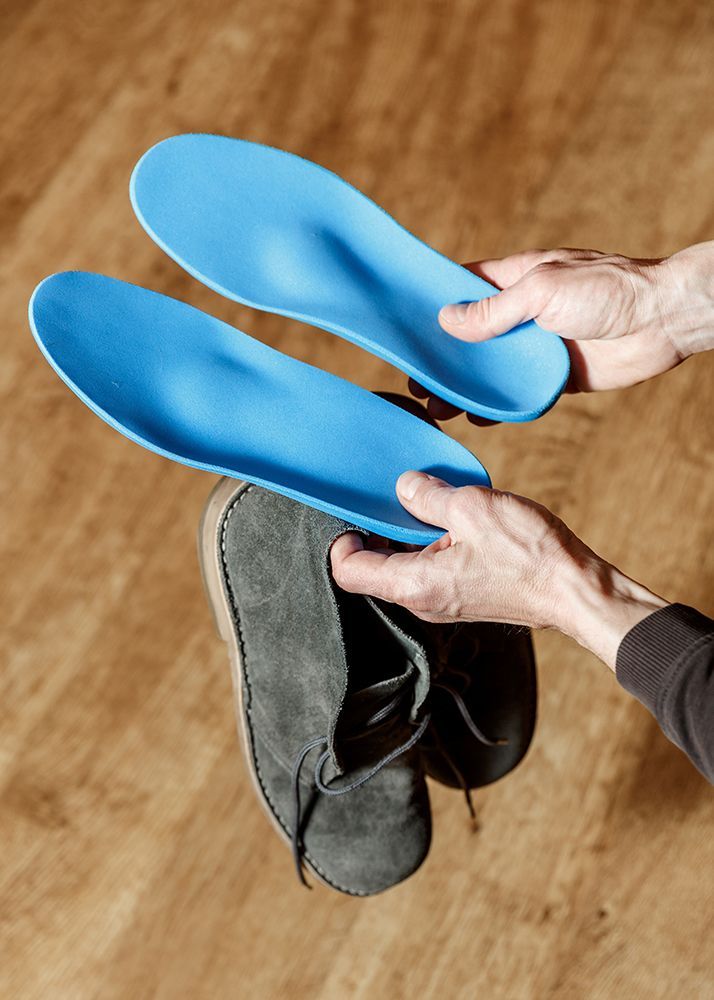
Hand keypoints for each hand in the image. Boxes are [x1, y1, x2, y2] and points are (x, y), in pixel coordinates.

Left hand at [330, 471, 666, 668]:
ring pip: (405, 566)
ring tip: (431, 501)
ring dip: (410, 533)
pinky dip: (433, 542)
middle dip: (377, 530)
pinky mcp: (464, 595)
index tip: (352, 512)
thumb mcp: (472, 508)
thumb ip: (429, 496)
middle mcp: (422, 601)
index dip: (340, 540)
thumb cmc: (529, 556)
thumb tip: (405, 486)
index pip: (348, 572)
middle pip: (374, 568)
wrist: (575, 592)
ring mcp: (443, 602)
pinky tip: (456, 518)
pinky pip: (431, 568)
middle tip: (392, 496)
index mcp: (413, 585)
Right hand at [411, 241, 713, 411]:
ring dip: (463, 387)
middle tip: (416, 383)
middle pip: (468, 337)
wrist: (663, 321)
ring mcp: (535, 346)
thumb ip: (495, 310)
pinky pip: (515, 394)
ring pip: (489, 369)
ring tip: (436, 407)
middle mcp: (520, 312)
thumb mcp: (543, 290)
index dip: (433, 307)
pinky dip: (495, 406)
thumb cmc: (610, 289)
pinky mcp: (553, 376)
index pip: (462, 289)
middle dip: (441, 359)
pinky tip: (474, 418)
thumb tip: (449, 321)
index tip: (404, 327)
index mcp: (514, 279)